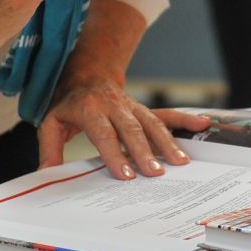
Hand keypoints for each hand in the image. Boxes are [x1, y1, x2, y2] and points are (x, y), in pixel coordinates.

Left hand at [39, 78, 210, 178]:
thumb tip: (46, 175)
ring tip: (180, 162)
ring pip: (152, 123)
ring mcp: (132, 106)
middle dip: (144, 152)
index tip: (125, 174)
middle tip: (155, 173)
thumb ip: (49, 149)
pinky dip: (185, 118)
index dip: (114, 154)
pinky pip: (167, 113)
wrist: (85, 74)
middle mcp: (114, 106)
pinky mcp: (144, 109)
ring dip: (167, 142)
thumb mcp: (50, 123)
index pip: (103, 133)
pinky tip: (203, 123)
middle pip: (131, 129)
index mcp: (89, 109)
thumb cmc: (68, 104)